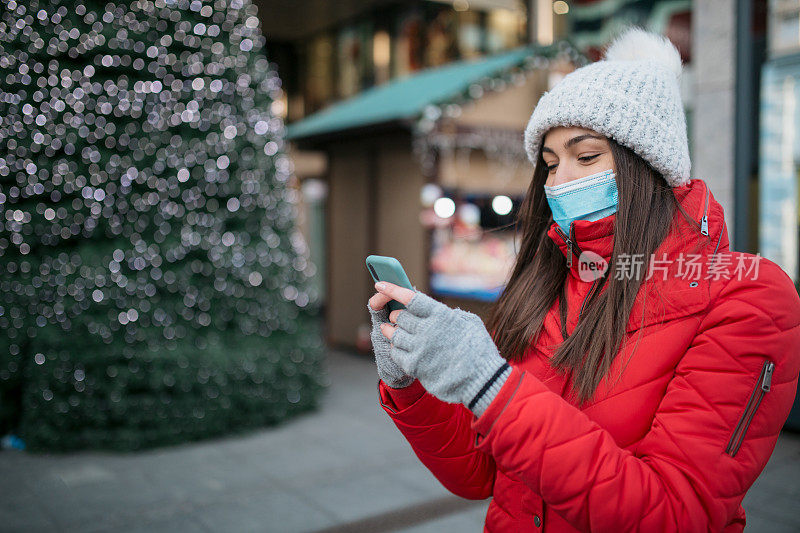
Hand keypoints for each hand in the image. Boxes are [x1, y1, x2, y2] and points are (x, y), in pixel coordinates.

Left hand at [375, 282, 510, 415]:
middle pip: (400, 316)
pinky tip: (400, 349)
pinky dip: (396, 349)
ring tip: (391, 330)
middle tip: (399, 318)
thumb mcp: (472, 323)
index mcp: (441, 316)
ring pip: (394, 334)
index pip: (411, 298)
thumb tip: (446, 312)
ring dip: (391, 331)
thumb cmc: (480, 350)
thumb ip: (454, 315)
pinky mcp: (414, 366)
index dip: (393, 290)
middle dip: (397, 315)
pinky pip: (396, 353)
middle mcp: (427, 330)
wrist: (481, 381)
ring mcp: (419, 348)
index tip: (380, 284)